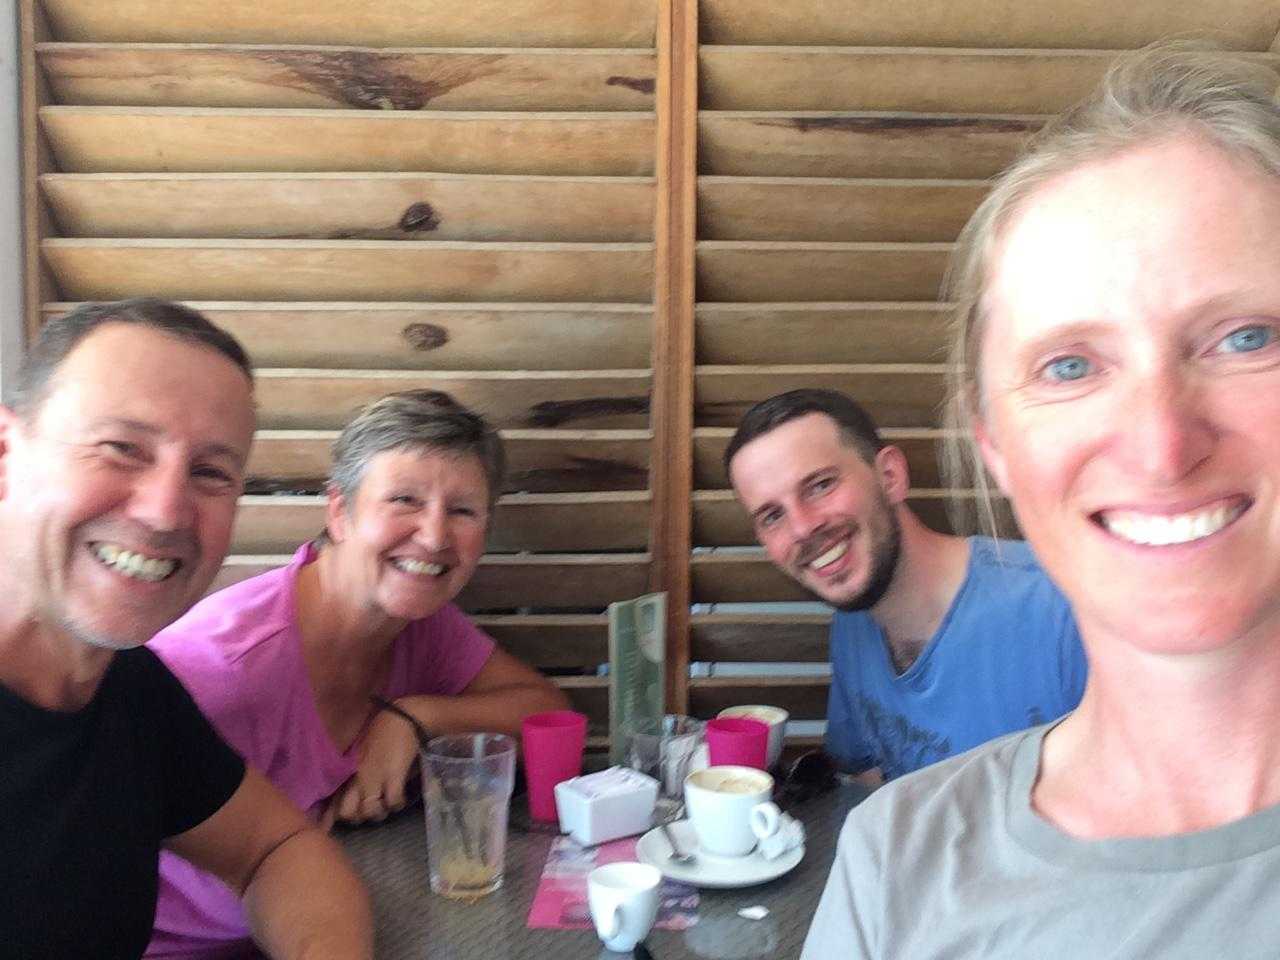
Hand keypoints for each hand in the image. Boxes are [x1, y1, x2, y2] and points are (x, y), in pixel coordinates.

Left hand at [329, 707, 420, 825]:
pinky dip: (397, 805)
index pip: (334, 802)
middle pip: (349, 813)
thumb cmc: (382, 734)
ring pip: (370, 812)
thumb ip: (355, 774)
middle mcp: (358, 779)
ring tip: (387, 805)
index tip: (327, 829)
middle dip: (359, 817)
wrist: (402, 719)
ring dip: (381, 813)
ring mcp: (375, 778)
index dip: (330, 819)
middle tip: (371, 809)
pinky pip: (393, 802)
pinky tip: (401, 799)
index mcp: (349, 773)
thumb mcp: (361, 755)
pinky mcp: (393, 777)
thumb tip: (351, 792)